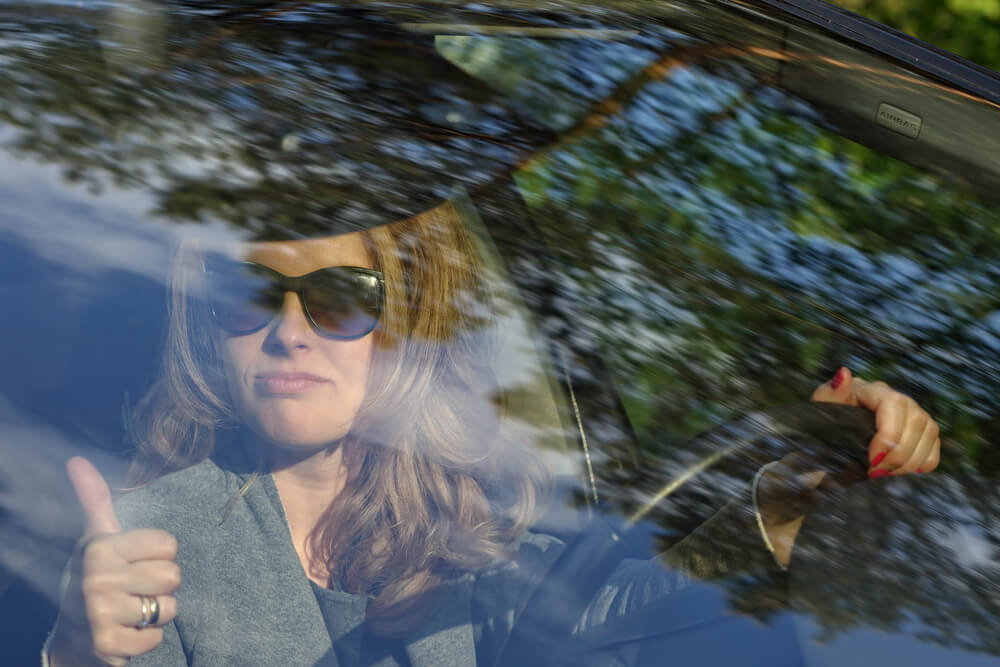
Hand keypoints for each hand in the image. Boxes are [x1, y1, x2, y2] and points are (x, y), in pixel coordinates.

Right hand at [48, 458, 179, 666]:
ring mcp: (101, 614)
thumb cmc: (94, 577)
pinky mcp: (108, 645)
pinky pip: (157, 638)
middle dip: (160, 586)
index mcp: (101, 548)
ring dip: (156, 613)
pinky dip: (147, 638)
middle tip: (135, 589)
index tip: (134, 562)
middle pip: (173, 575)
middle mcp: (98, 579)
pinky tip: (127, 631)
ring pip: (168, 608)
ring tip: (131, 610)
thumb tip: (77, 460)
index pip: (168, 544)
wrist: (70, 636)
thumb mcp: (95, 538)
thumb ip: (95, 499)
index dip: (158, 555)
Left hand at [810, 367, 940, 477]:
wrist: (827, 441)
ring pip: (930, 432)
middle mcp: (897, 397)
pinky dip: (922, 464)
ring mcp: (912, 413)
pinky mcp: (921, 432)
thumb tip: (844, 374)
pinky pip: (934, 447)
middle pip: (916, 419)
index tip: (872, 459)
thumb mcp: (820, 409)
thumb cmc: (821, 423)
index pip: (894, 403)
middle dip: (899, 453)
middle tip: (875, 471)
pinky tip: (898, 470)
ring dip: (909, 461)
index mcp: (870, 389)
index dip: (889, 434)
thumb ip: (830, 393)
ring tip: (882, 472)